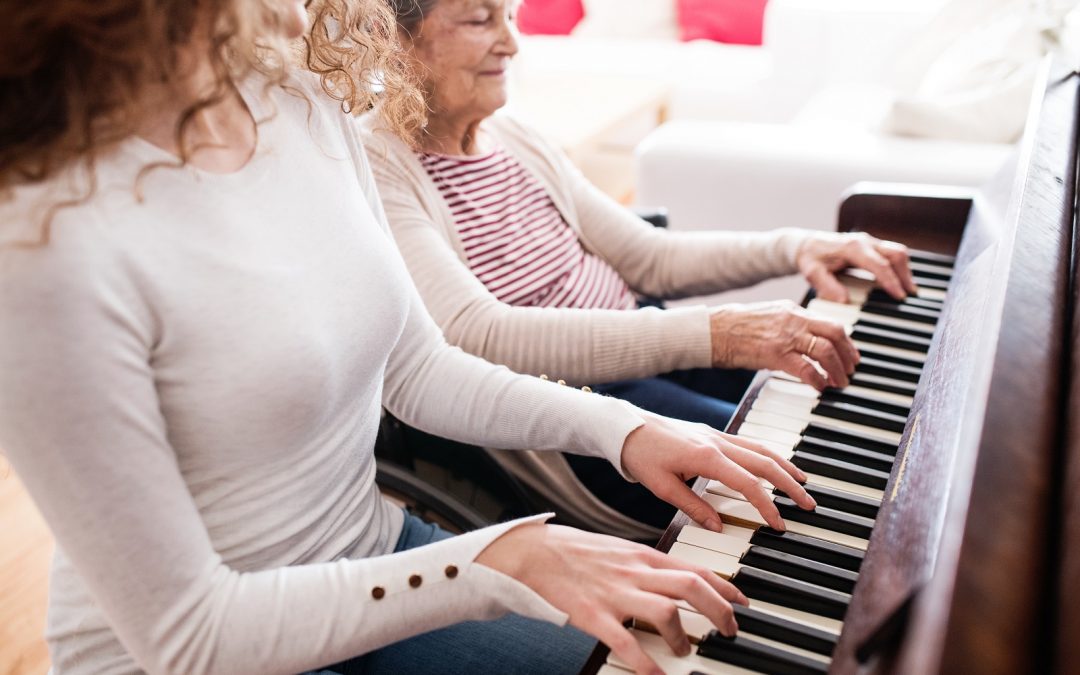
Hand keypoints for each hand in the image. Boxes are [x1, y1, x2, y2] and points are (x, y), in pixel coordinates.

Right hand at [476, 523, 747, 674]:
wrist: (531, 554)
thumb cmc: (574, 553)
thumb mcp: (618, 549)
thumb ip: (646, 564)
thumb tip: (675, 577)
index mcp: (642, 556)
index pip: (695, 567)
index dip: (726, 586)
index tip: (742, 601)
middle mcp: (634, 572)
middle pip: (692, 585)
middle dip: (720, 609)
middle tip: (729, 629)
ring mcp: (615, 593)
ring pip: (667, 610)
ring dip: (685, 635)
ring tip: (686, 650)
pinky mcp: (593, 615)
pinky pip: (626, 641)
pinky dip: (645, 661)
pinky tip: (656, 674)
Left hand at [620, 413, 816, 532]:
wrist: (624, 426)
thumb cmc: (640, 454)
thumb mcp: (662, 487)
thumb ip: (694, 507)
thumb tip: (719, 527)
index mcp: (707, 457)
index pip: (748, 484)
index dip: (767, 506)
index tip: (779, 524)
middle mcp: (717, 442)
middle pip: (765, 463)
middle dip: (790, 485)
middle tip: (808, 504)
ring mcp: (716, 434)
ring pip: (761, 449)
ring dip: (784, 465)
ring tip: (802, 482)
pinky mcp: (711, 433)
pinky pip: (748, 443)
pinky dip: (767, 454)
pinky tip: (774, 463)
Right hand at [710, 300, 858, 388]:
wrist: (713, 330)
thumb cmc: (736, 327)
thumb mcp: (769, 317)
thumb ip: (790, 325)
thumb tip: (807, 340)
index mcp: (793, 311)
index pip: (830, 323)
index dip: (846, 342)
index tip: (850, 355)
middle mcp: (794, 320)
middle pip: (835, 334)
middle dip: (848, 355)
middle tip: (851, 370)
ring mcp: (785, 337)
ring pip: (826, 351)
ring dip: (837, 370)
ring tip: (839, 383)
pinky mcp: (775, 354)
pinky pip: (806, 368)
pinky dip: (818, 380)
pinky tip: (820, 387)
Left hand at [795, 231, 916, 301]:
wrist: (806, 245)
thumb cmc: (810, 258)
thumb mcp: (812, 273)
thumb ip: (827, 286)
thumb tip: (844, 300)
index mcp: (852, 247)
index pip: (879, 264)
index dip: (891, 281)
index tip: (899, 296)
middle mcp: (864, 241)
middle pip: (895, 254)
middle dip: (905, 274)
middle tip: (909, 295)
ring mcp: (869, 241)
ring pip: (896, 252)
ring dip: (904, 270)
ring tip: (908, 290)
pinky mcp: (870, 245)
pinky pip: (890, 253)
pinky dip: (898, 266)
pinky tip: (899, 280)